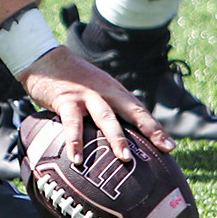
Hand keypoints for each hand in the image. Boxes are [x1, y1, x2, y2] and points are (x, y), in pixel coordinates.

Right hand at [18, 46, 174, 164]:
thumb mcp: (95, 91)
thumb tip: (116, 140)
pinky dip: (75, 141)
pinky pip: (72, 122)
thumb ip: (106, 109)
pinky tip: (77, 158)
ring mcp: (87, 95)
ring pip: (106, 117)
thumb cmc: (73, 81)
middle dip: (149, 130)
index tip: (170, 146)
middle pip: (132, 111)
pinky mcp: (66, 99)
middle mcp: (106, 92)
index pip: (139, 111)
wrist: (46, 59)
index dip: (155, 128)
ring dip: (117, 137)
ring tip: (125, 158)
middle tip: (164, 148)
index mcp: (115, 92)